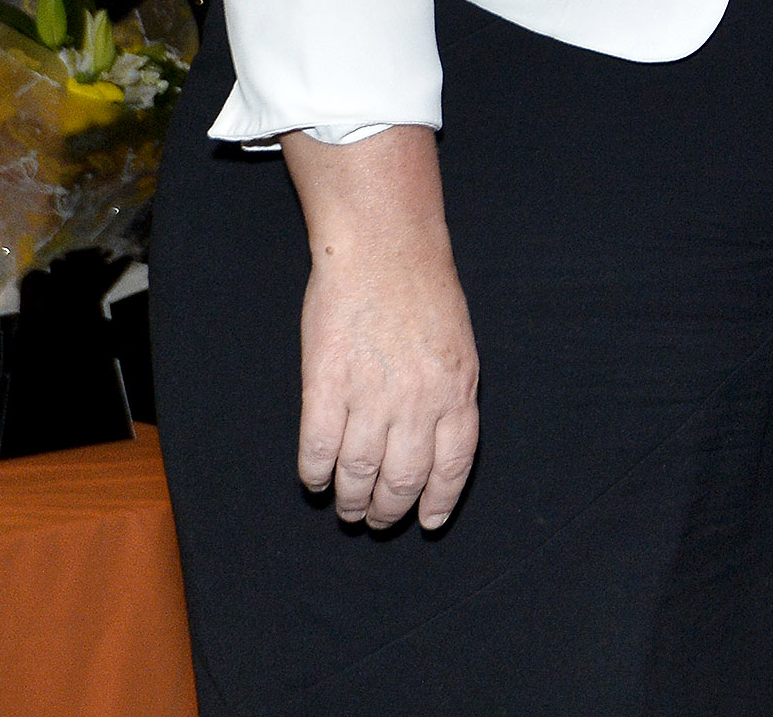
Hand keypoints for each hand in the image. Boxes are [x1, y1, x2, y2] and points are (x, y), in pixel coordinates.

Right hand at [282, 125, 480, 531]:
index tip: (425, 522)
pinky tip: (314, 479)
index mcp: (458, 392)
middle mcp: (418, 402)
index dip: (437, 501)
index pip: (452, 466)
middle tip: (376, 518)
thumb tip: (438, 443)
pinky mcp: (325, 386)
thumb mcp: (458, 346)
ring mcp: (370, 396)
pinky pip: (317, 449)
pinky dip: (314, 473)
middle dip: (389, 510)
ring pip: (358, 473)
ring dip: (351, 499)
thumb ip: (449, 396)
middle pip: (403, 480)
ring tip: (347, 507)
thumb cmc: (424, 292)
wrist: (385, 249)